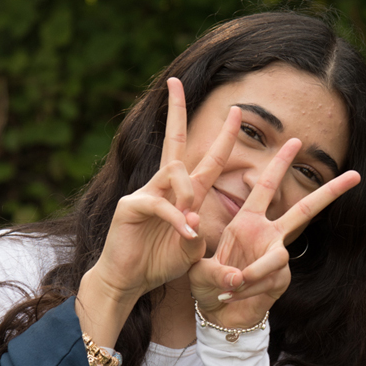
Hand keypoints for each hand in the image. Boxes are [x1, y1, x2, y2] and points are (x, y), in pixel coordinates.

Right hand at [78, 78, 235, 342]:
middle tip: (175, 83)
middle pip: (175, 143)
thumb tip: (195, 217)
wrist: (130, 281)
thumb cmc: (160, 263)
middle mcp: (165, 187)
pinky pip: (159, 203)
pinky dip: (176, 217)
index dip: (222, 136)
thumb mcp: (191, 249)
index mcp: (185, 193)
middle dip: (176, 112)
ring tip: (192, 218)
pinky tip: (185, 230)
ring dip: (188, 192)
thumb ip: (198, 232)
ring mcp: (146, 192)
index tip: (236, 111)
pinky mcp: (131, 206)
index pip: (206, 158)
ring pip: (173, 173)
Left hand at [189, 138, 360, 327]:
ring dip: (254, 272)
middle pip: (305, 211)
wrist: (218, 314)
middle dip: (329, 192)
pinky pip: (270, 280)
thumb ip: (214, 269)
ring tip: (232, 284)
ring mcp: (277, 258)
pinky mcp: (281, 280)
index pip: (266, 187)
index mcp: (247, 221)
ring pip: (279, 257)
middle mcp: (268, 235)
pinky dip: (249, 289)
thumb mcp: (198, 268)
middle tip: (356, 175)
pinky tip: (232, 295)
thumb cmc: (206, 285)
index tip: (296, 141)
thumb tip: (238, 276)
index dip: (280, 164)